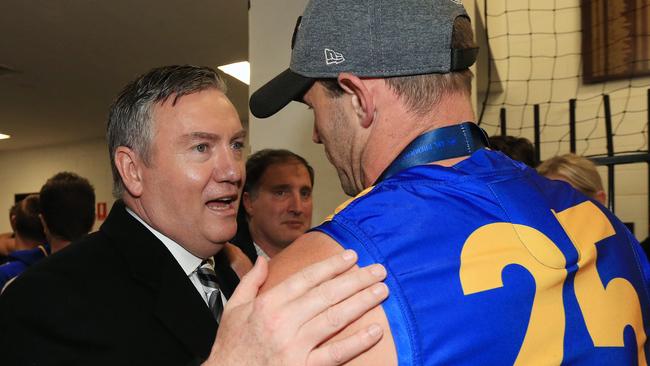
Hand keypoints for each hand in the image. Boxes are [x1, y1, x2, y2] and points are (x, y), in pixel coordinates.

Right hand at [203, 250, 387, 365]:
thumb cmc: (231, 347)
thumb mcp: (234, 309)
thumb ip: (250, 282)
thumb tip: (262, 260)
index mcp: (268, 305)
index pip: (307, 279)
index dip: (331, 266)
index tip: (351, 256)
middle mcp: (283, 322)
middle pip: (326, 295)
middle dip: (355, 280)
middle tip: (378, 270)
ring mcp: (295, 346)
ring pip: (334, 318)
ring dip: (361, 302)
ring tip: (381, 291)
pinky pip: (335, 354)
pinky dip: (357, 342)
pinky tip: (375, 331)